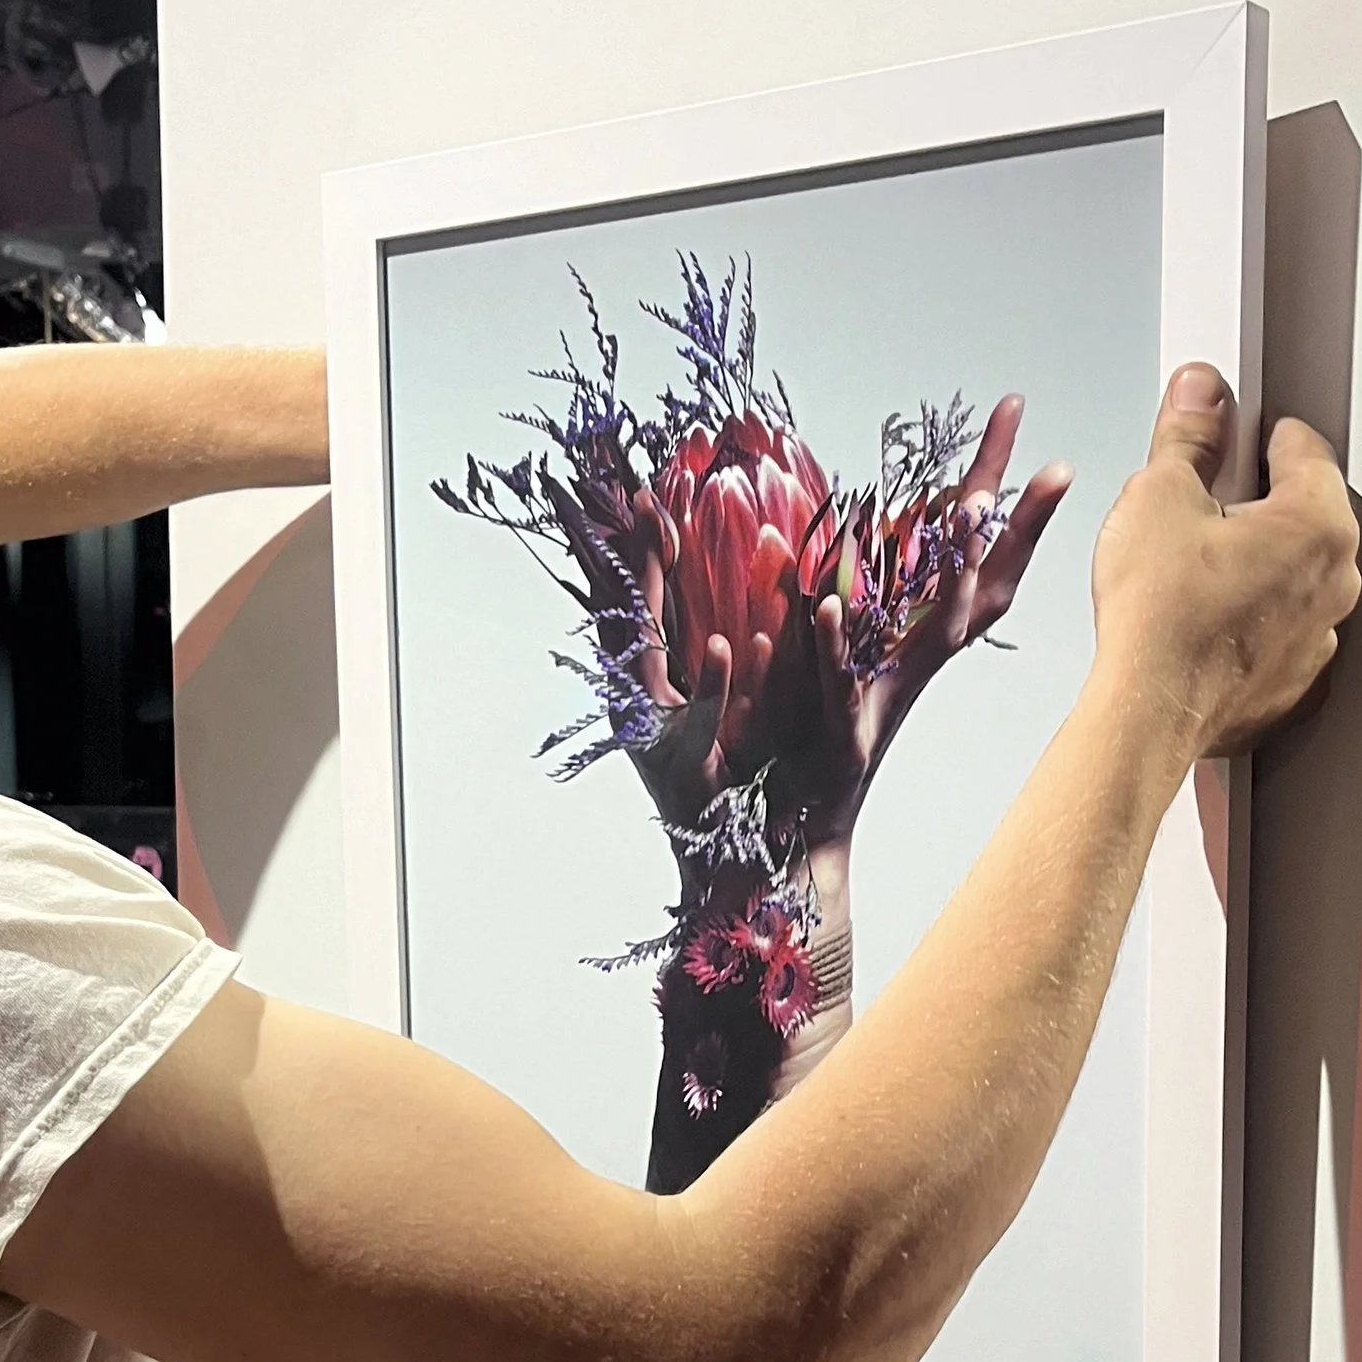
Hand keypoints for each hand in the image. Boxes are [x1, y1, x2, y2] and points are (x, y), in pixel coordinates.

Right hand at [617, 495, 754, 837]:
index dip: (636, 550)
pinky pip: (700, 724)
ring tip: (670, 539)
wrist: (737, 870)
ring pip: (646, 660)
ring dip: (655, 598)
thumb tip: (731, 599)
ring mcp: (657, 740)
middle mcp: (640, 708)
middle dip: (630, 555)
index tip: (647, 491)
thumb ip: (719, 652)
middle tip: (641, 498)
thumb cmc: (736, 787)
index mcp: (649, 688)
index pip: (636, 604)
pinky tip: (731, 649)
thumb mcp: (727, 710)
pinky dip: (714, 686)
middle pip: (624, 616)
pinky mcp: (689, 777)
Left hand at [782, 392, 1071, 845]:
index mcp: (919, 643)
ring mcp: (884, 701)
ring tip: (966, 513)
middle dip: (1012, 529)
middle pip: (982, 590)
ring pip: (931, 631)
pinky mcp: (836, 736)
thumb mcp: (838, 649)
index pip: (985, 564)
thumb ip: (850, 583)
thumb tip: (860, 515)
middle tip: (1044, 471)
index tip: (1037, 437)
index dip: (1017, 508)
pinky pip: (831, 678)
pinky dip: (827, 642)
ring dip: (954, 572)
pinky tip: (824, 602)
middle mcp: (914, 667)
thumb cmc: (809, 740)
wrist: (785, 833)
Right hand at [1091, 365, 1359, 757]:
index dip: (1251, 434)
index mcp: (1319, 523)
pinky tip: (1201, 620)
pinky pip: (1278, 631)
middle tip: (1194, 514)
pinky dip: (1248, 623)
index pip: (1302, 446)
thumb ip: (1188, 436)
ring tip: (1190, 574)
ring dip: (1252, 566)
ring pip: (1290, 575)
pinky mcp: (1293, 682)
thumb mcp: (1158, 496)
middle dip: (1252, 505)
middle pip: (1301, 512)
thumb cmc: (1161, 621)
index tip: (1223, 439)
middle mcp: (1335, 582)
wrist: (1148, 713)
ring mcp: (1318, 637)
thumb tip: (1199, 397)